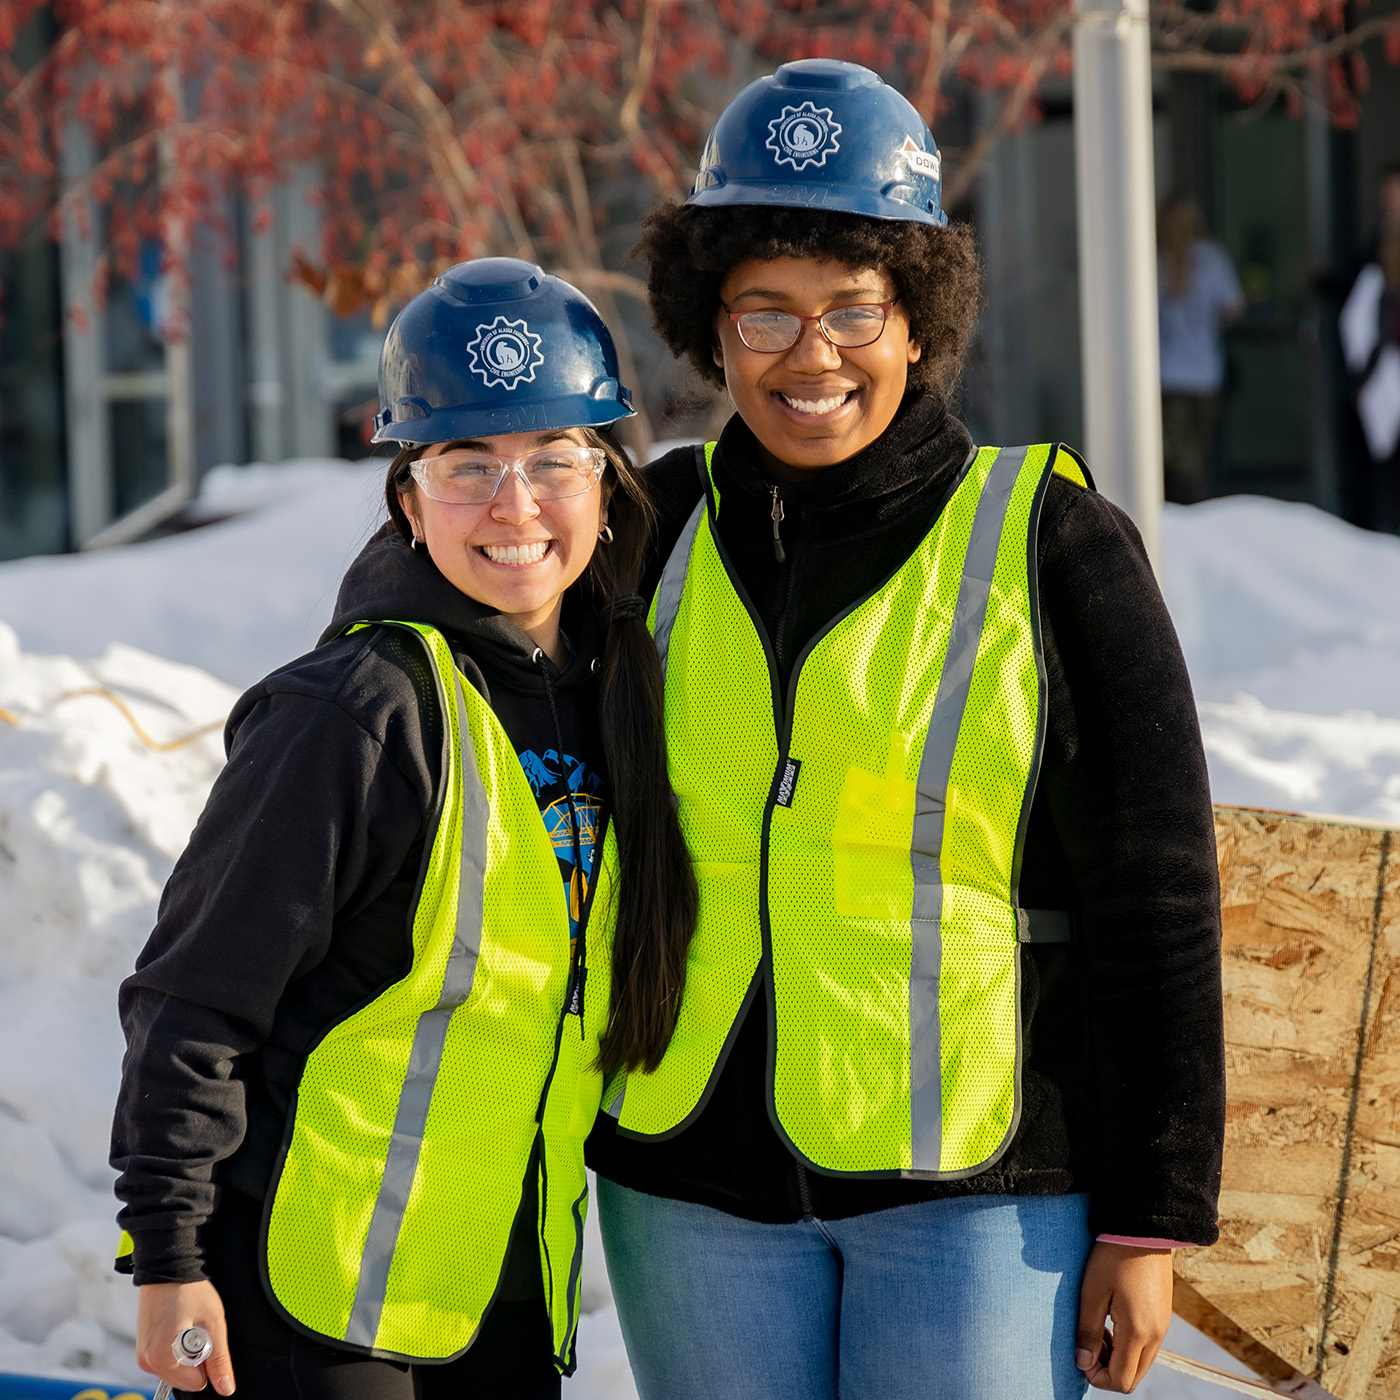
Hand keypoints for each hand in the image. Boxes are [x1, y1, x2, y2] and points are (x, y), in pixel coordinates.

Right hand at [136, 1280, 235, 1394]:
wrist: (169, 1268)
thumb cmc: (190, 1291)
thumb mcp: (213, 1323)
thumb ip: (219, 1360)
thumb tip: (226, 1388)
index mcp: (161, 1358)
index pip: (195, 1383)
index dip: (208, 1361)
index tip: (205, 1335)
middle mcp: (147, 1361)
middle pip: (184, 1380)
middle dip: (197, 1359)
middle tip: (196, 1328)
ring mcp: (142, 1354)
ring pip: (176, 1371)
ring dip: (187, 1354)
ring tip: (187, 1324)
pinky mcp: (143, 1348)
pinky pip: (166, 1361)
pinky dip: (176, 1349)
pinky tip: (178, 1326)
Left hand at [1076, 1241, 1172, 1392]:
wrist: (1143, 1230)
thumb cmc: (1113, 1257)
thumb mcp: (1092, 1292)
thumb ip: (1088, 1331)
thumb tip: (1083, 1363)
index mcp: (1139, 1332)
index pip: (1122, 1381)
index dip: (1098, 1377)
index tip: (1081, 1357)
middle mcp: (1156, 1336)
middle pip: (1133, 1377)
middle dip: (1108, 1370)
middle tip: (1089, 1344)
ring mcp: (1162, 1328)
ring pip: (1140, 1363)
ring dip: (1118, 1357)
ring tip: (1099, 1329)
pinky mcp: (1162, 1318)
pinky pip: (1147, 1347)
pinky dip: (1129, 1345)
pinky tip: (1112, 1321)